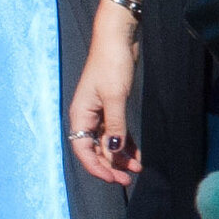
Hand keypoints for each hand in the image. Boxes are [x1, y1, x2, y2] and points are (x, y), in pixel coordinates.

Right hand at [67, 26, 134, 186]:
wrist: (118, 39)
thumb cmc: (113, 64)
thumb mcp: (116, 97)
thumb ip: (115, 125)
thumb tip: (113, 151)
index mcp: (80, 115)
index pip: (83, 150)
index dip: (97, 167)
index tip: (115, 178)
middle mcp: (86, 116)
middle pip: (94, 149)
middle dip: (110, 165)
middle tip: (129, 178)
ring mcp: (99, 112)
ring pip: (106, 142)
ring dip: (120, 156)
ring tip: (137, 168)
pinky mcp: (111, 106)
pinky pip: (115, 132)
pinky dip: (125, 143)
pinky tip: (136, 154)